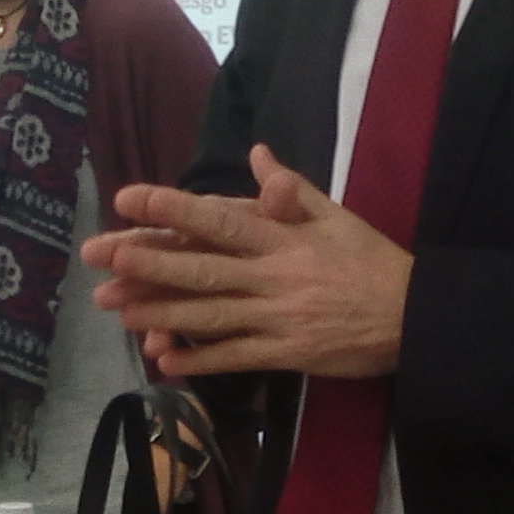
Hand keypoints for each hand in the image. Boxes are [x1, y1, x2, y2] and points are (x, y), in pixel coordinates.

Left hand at [85, 147, 408, 379]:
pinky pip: (234, 357)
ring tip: (113, 309)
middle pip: (201, 268)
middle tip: (97, 258)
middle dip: (145, 263)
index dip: (172, 210)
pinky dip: (199, 359)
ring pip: (208, 314)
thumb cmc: (370, 260)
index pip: (219, 219)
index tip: (128, 200)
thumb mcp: (335, 214)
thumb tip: (255, 153)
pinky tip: (163, 359)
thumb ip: (290, 188)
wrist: (415, 316)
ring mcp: (277, 317)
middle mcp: (273, 274)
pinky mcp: (285, 353)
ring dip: (158, 311)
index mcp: (283, 236)